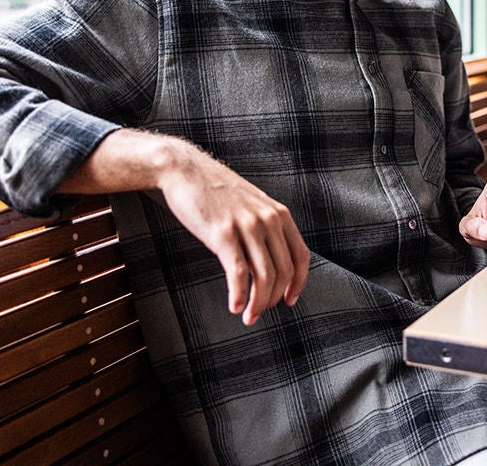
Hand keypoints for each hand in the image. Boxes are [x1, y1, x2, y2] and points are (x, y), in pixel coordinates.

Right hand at [59, 129, 309, 325]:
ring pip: (264, 276)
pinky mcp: (222, 233)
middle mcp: (268, 219)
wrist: (185, 169)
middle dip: (274, 299)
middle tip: (259, 313)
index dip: (298, 283)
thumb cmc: (216, 191)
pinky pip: (238, 273)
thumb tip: (272, 259)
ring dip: (258, 304)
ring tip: (247, 316)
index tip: (290, 300)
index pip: (301, 256)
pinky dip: (239, 295)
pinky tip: (234, 306)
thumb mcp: (252, 205)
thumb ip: (266, 227)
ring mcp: (247, 226)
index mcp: (279, 213)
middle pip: (283, 271)